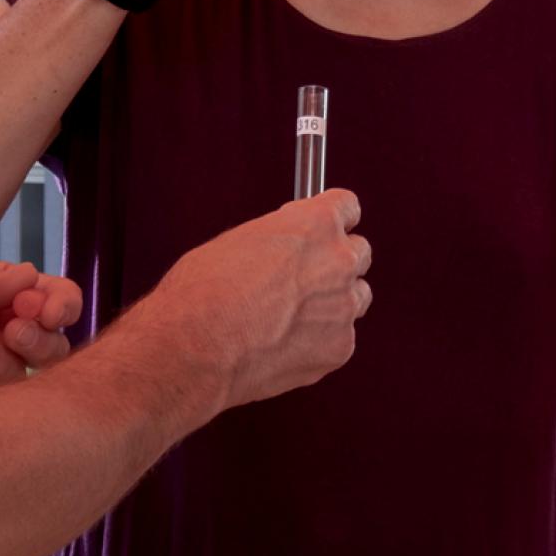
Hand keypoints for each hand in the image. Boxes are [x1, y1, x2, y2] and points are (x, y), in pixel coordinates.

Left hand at [0, 230, 83, 391]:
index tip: (43, 309)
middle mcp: (8, 328)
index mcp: (14, 292)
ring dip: (7, 359)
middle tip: (13, 328)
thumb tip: (28, 282)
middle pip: (54, 346)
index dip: (62, 306)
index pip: (61, 300)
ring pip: (24, 375)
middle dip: (40, 339)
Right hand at [144, 187, 370, 406]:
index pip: (347, 207)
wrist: (196, 348)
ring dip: (334, 303)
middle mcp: (338, 261)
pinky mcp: (340, 348)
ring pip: (356, 298)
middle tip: (306, 279)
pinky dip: (319, 342)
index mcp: (315, 223)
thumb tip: (286, 249)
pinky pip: (340, 339)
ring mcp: (344, 306)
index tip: (327, 229)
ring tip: (291, 318)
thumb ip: (279, 241)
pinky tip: (283, 347)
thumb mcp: (239, 242)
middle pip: (359, 253)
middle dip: (336, 263)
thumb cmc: (203, 293)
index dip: (333, 219)